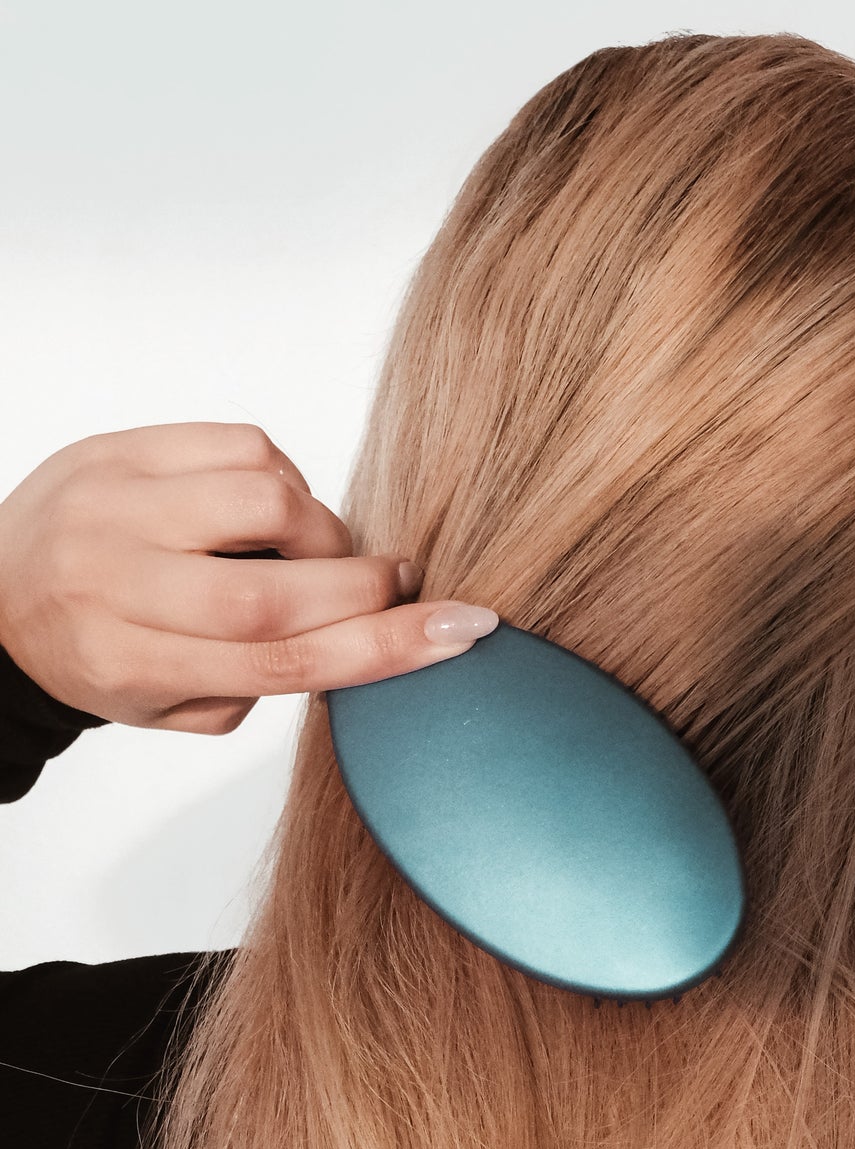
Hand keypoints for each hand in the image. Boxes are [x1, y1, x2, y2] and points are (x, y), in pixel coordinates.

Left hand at [0, 422, 497, 733]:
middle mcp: (115, 584)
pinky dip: (282, 480)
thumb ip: (266, 678)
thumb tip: (367, 631)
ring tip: (310, 551)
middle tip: (394, 587)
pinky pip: (240, 445)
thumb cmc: (100, 655)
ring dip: (320, 529)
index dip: (381, 647)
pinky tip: (268, 509)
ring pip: (266, 500)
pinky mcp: (119, 448)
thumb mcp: (175, 701)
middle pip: (277, 589)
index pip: (279, 663)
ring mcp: (113, 506)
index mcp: (131, 665)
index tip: (459, 630)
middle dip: (365, 589)